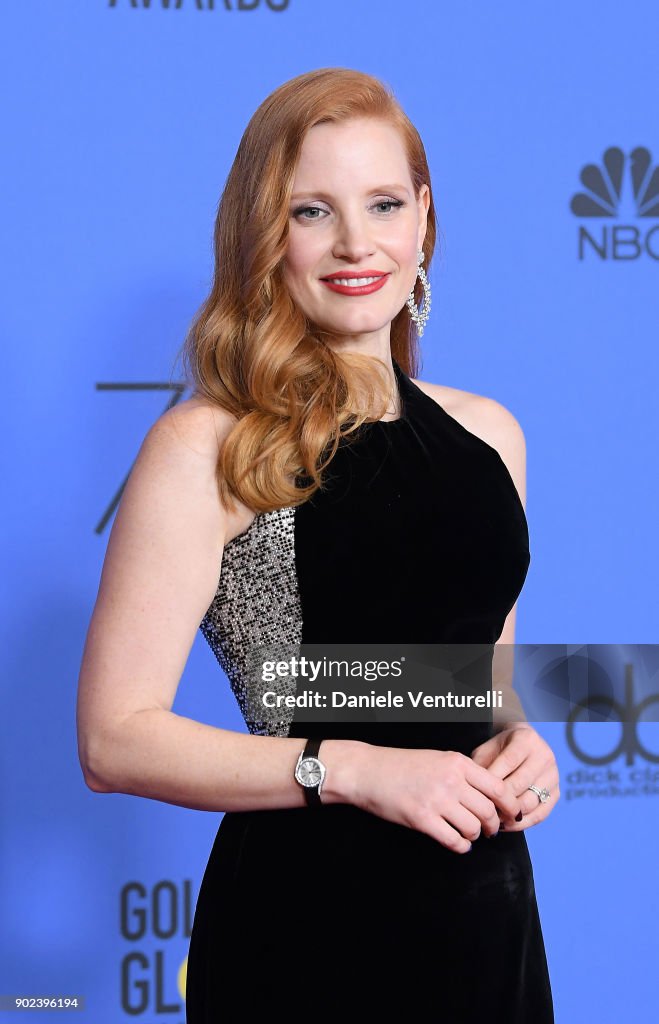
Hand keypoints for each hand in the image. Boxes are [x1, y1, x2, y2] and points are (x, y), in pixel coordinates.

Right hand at [350, 745, 524, 854]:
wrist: (369, 771)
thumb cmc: (403, 766)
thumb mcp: (439, 759)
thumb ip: (464, 774)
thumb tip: (491, 796)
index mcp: (458, 763)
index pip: (499, 788)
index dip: (510, 806)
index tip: (512, 815)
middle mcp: (451, 780)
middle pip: (488, 811)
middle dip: (493, 826)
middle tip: (490, 830)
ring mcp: (437, 800)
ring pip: (473, 828)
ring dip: (475, 836)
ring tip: (469, 834)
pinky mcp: (422, 819)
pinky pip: (454, 841)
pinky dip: (461, 846)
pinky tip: (457, 843)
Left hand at [470, 723, 559, 830]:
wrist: (521, 746)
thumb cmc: (499, 750)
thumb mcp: (487, 750)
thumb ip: (481, 768)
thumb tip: (476, 793)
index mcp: (526, 740)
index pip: (508, 762)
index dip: (492, 780)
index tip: (476, 794)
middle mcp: (544, 756)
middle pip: (519, 784)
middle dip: (499, 800)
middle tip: (482, 811)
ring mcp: (553, 775)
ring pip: (529, 802)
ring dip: (509, 815)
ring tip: (492, 820)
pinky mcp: (556, 793)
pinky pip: (539, 815)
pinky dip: (521, 824)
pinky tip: (505, 825)